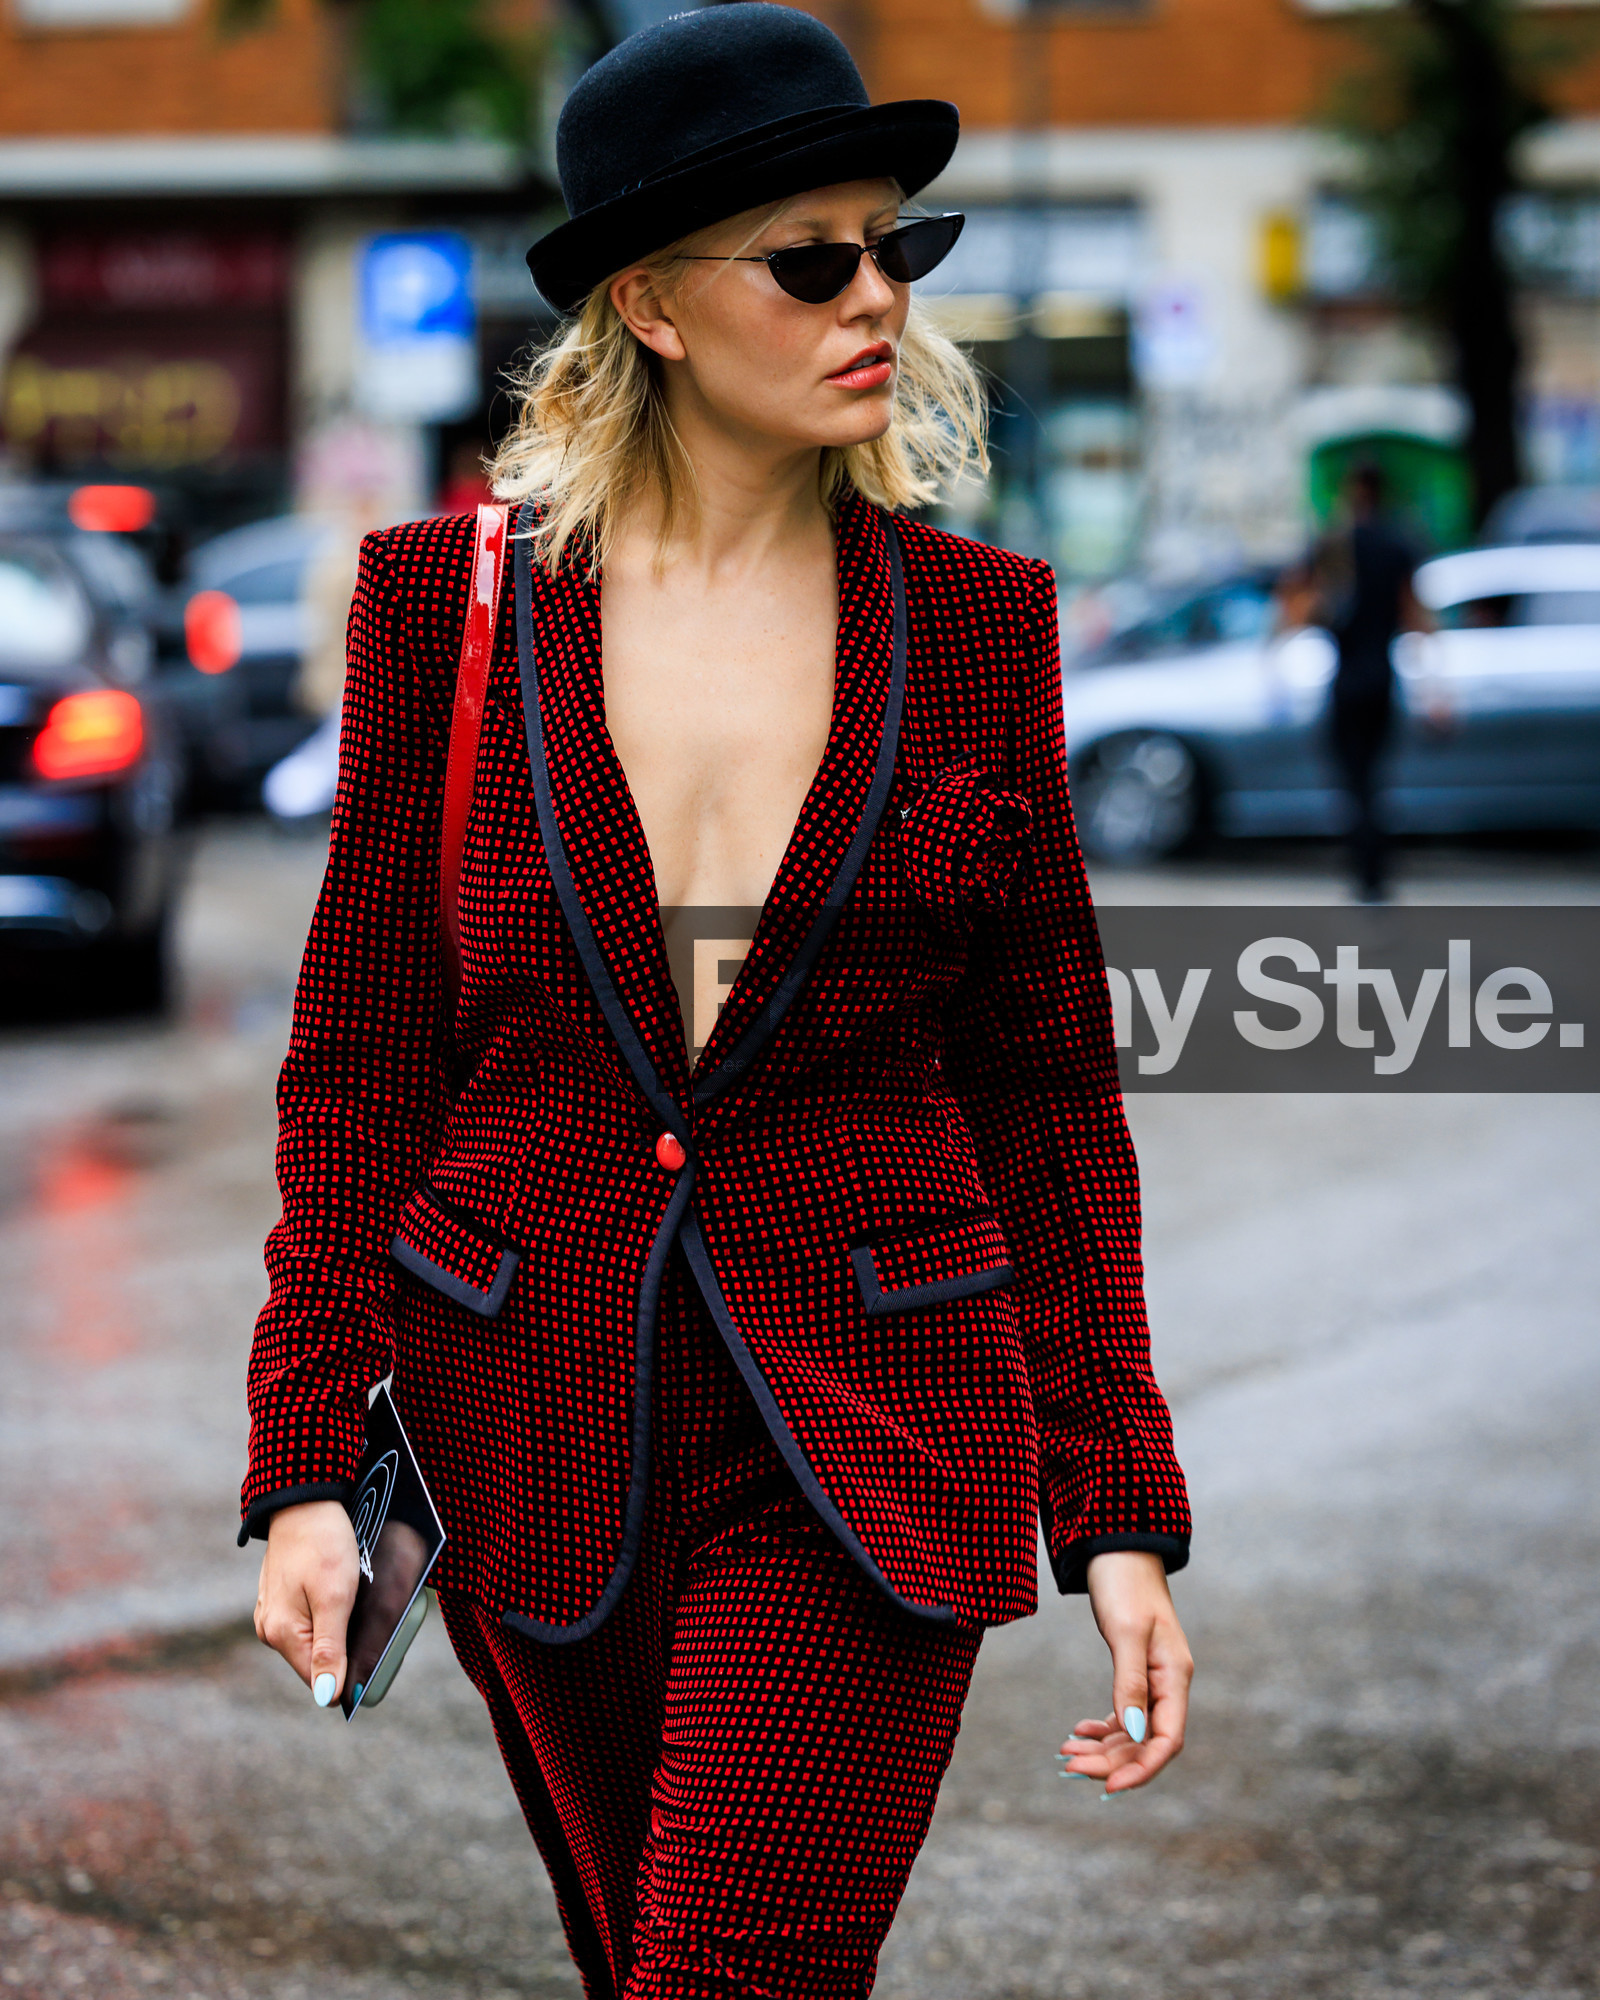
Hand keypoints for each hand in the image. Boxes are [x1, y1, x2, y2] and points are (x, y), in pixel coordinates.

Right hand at [254, 1500, 359, 1708]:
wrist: (304, 1500)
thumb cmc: (323, 1545)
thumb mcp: (335, 1597)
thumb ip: (330, 1649)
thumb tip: (327, 1698)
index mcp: (280, 1635)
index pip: (319, 1681)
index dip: (348, 1674)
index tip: (375, 1656)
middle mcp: (269, 1631)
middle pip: (316, 1662)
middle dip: (343, 1650)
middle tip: (367, 1621)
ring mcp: (270, 1614)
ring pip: (312, 1641)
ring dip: (336, 1631)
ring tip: (355, 1604)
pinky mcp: (278, 1599)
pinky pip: (306, 1622)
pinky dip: (326, 1615)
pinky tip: (340, 1596)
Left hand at [1058, 1550, 1192, 1794]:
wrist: (1117, 1548)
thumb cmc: (1124, 1584)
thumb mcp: (1126, 1632)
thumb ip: (1130, 1683)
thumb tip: (1135, 1734)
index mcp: (1175, 1676)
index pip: (1166, 1740)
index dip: (1142, 1769)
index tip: (1109, 1787)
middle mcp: (1168, 1683)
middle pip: (1145, 1741)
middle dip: (1111, 1761)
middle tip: (1069, 1767)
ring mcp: (1152, 1678)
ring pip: (1132, 1731)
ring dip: (1103, 1748)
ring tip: (1066, 1754)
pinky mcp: (1134, 1670)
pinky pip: (1123, 1713)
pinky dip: (1103, 1727)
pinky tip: (1078, 1730)